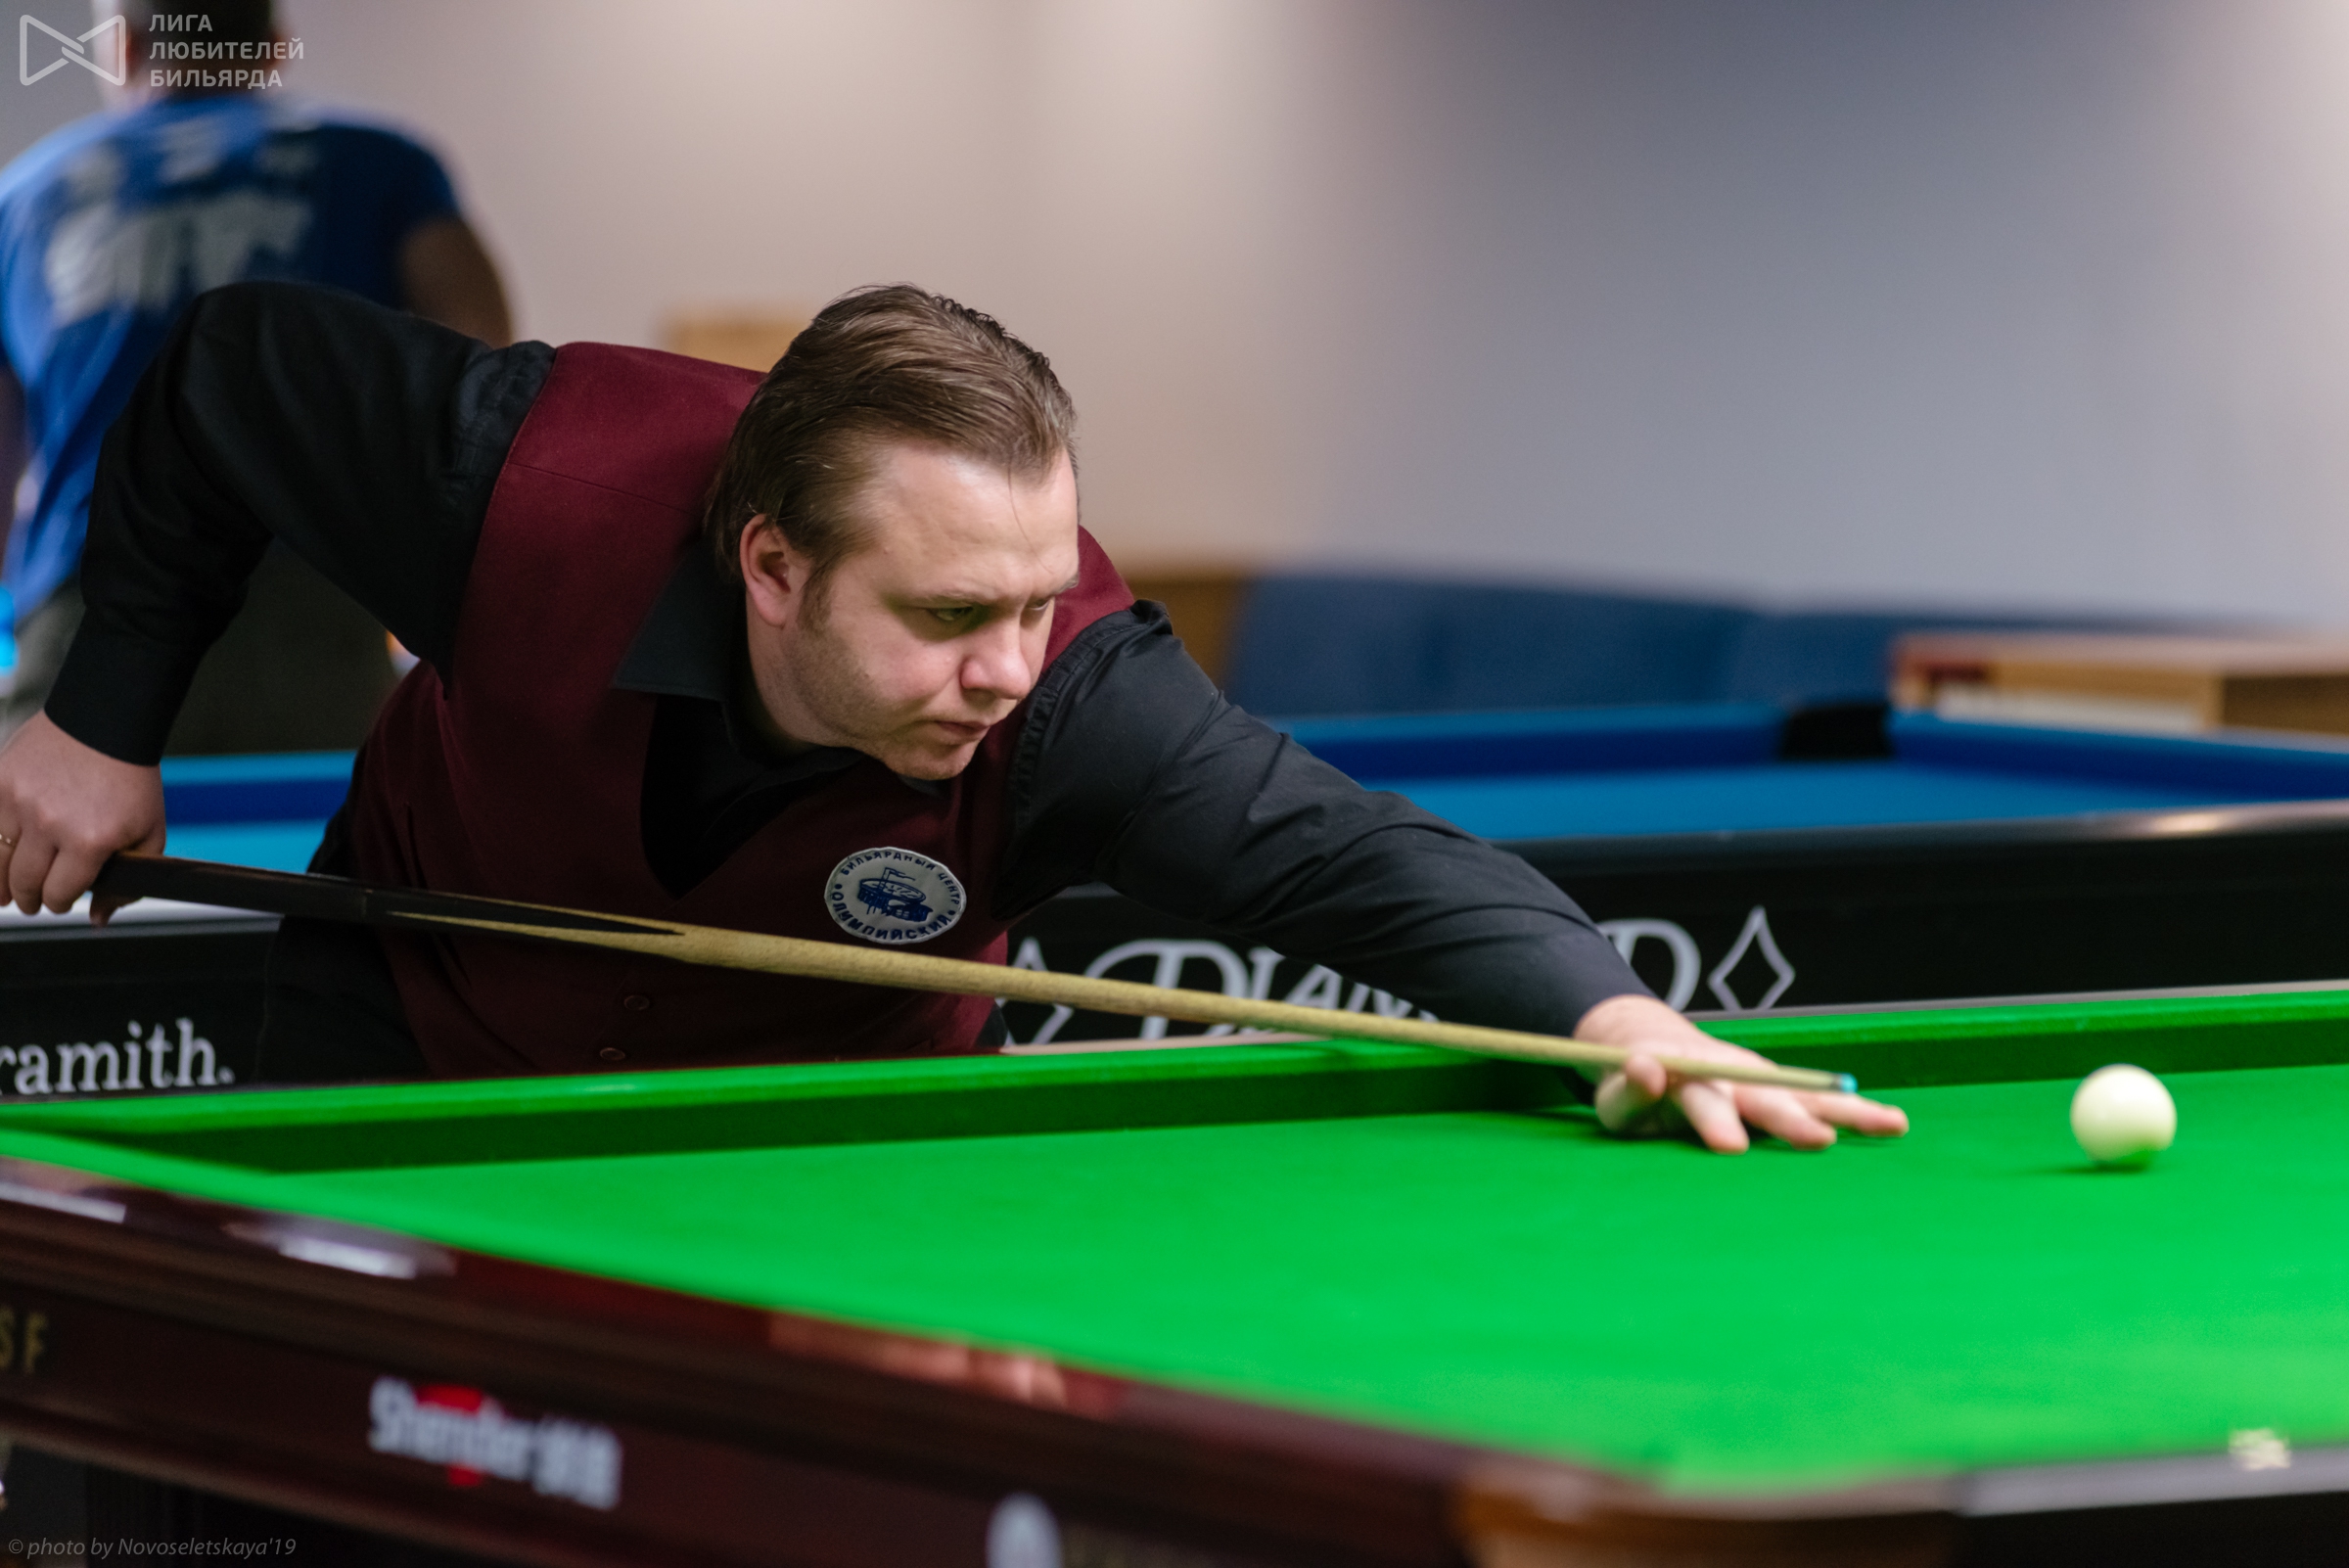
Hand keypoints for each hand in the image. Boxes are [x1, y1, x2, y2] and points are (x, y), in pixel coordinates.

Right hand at [0, 712, 163, 919]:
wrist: (105, 722)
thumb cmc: (130, 779)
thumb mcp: (148, 832)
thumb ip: (128, 881)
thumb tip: (97, 919)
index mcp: (90, 841)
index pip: (60, 893)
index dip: (60, 903)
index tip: (59, 902)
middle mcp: (50, 824)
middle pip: (25, 883)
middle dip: (29, 900)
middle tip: (31, 903)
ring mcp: (19, 802)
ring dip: (1, 883)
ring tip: (7, 893)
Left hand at [1575, 993, 1907, 1153]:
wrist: (1655, 1047)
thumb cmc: (1633, 1088)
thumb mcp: (1617, 1096)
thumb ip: (1630, 1089)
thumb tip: (1645, 1067)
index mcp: (1686, 1080)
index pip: (1700, 1098)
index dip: (1714, 1121)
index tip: (1730, 1148)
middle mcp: (1731, 1076)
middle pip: (1763, 1097)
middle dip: (1789, 1119)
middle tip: (1817, 1140)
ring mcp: (1760, 1080)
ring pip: (1804, 1094)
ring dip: (1843, 1110)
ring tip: (1888, 1124)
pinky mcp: (1779, 1090)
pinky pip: (1820, 1101)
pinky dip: (1854, 1112)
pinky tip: (1892, 1124)